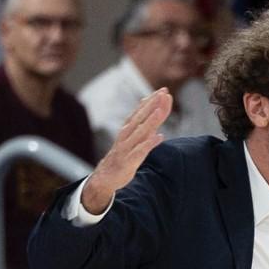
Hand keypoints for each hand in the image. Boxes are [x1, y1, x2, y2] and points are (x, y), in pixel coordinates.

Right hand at [82, 88, 172, 213]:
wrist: (105, 177)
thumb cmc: (122, 156)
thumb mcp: (133, 139)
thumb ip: (144, 125)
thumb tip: (153, 108)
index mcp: (128, 129)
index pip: (141, 112)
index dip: (152, 101)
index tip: (163, 90)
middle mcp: (127, 135)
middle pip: (141, 117)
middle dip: (153, 104)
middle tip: (164, 92)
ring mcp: (127, 147)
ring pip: (141, 131)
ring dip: (151, 120)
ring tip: (161, 110)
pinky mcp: (129, 161)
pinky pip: (140, 151)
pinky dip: (149, 143)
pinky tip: (159, 137)